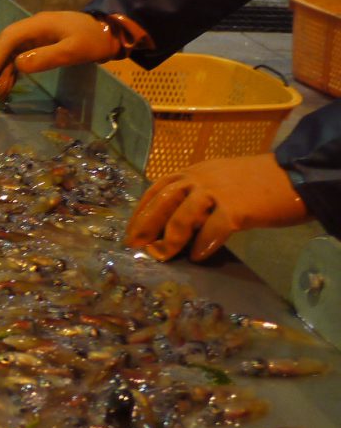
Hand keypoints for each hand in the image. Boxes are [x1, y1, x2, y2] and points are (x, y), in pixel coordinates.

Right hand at [0, 11, 125, 98]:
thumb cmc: (93, 40)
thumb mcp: (73, 50)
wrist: (112, 33)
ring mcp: (37, 35)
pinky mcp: (42, 44)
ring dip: (5, 69)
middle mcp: (34, 27)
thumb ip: (47, 56)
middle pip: (8, 43)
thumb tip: (19, 64)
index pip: (11, 36)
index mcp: (40, 24)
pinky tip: (10, 83)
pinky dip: (14, 69)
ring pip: (13, 51)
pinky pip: (22, 55)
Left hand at [125, 154, 307, 261]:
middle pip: (162, 201)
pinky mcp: (236, 208)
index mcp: (195, 171)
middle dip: (145, 225)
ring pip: (181, 216)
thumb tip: (176, 225)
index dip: (141, 210)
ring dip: (169, 239)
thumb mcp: (221, 180)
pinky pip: (212, 230)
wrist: (296, 175)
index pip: (158, 188)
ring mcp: (218, 192)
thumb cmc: (259, 182)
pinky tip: (198, 256)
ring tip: (164, 256)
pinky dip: (202, 244)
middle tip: (135, 246)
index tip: (131, 230)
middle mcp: (201, 178)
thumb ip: (199, 196)